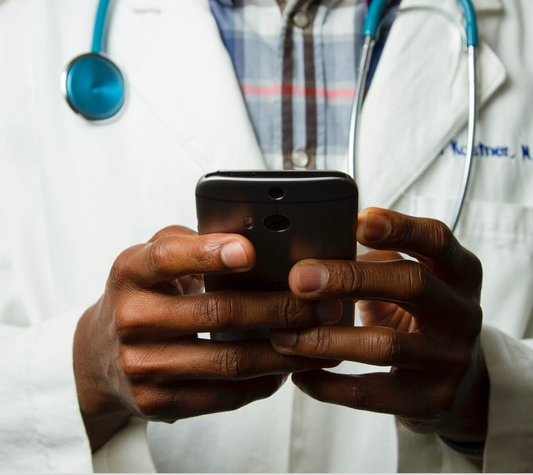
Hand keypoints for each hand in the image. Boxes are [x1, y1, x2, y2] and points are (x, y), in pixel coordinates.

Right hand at [73, 226, 340, 450]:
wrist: (99, 355)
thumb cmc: (143, 295)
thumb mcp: (152, 258)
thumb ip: (193, 243)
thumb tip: (257, 239)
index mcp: (131, 272)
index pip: (168, 258)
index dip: (209, 253)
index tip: (250, 251)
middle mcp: (132, 319)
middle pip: (217, 313)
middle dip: (280, 308)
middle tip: (323, 303)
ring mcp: (143, 366)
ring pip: (229, 361)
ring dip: (284, 351)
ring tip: (321, 339)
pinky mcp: (157, 403)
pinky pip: (223, 395)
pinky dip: (263, 382)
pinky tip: (289, 367)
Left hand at [270, 208, 488, 443]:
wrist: (459, 379)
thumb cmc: (419, 315)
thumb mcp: (412, 279)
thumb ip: (377, 260)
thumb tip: (312, 249)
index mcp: (459, 272)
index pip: (436, 239)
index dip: (399, 227)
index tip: (357, 221)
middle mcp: (463, 312)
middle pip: (412, 283)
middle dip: (350, 278)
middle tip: (299, 279)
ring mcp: (452, 358)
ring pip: (386, 345)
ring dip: (326, 338)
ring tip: (284, 335)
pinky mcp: (433, 399)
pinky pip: (372, 394)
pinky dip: (329, 385)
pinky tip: (300, 374)